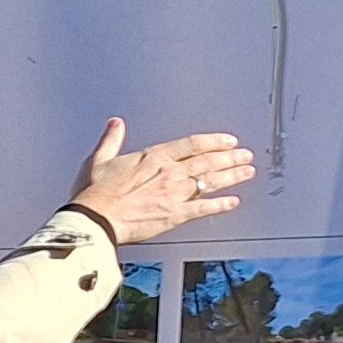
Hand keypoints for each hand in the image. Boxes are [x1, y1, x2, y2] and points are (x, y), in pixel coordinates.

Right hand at [62, 120, 255, 245]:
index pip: (192, 144)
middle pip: (208, 161)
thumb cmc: (95, 193)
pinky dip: (220, 205)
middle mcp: (170, 172)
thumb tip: (115, 124)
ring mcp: (175, 193)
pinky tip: (232, 202)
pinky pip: (204, 208)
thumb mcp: (99, 160)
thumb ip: (111, 140)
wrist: (96, 218)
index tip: (228, 141)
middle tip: (245, 155)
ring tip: (246, 172)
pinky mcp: (175, 215)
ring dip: (232, 176)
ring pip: (211, 181)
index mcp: (154, 157)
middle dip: (230, 157)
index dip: (214, 141)